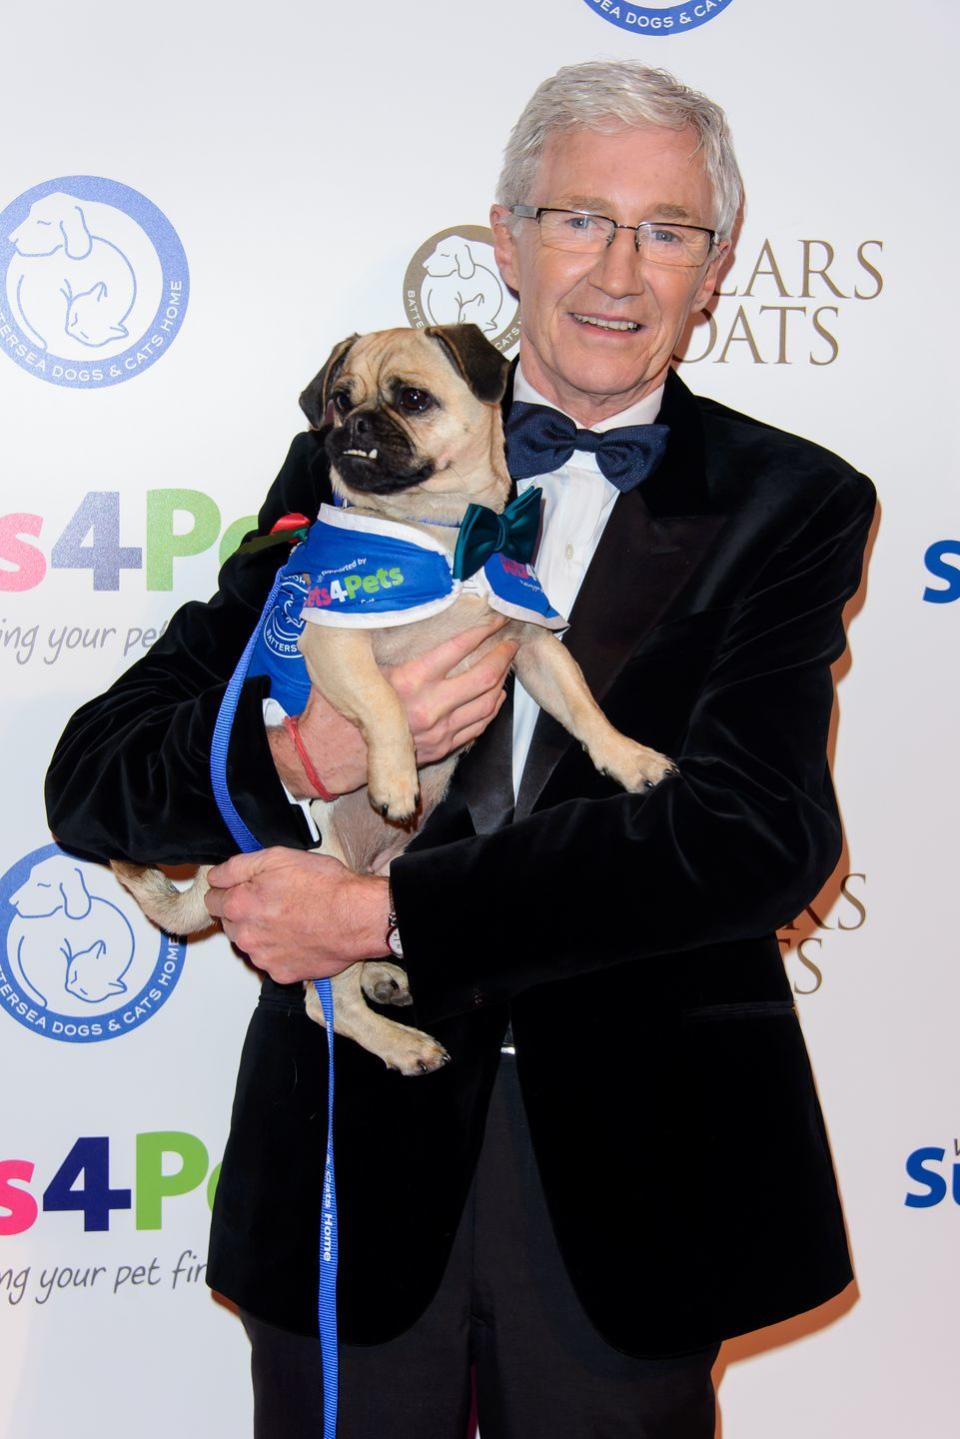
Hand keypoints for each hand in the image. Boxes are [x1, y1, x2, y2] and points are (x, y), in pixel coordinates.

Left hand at [204, 848, 389, 981]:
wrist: (358, 918)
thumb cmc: (325, 886)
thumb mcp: (278, 857)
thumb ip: (237, 866)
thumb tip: (215, 876)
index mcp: (239, 905)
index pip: (211, 899)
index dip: (228, 889)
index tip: (245, 887)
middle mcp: (246, 936)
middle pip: (230, 923)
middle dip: (245, 911)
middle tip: (274, 900)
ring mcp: (263, 958)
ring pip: (250, 943)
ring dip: (262, 932)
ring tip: (291, 918)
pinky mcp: (281, 974)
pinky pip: (271, 961)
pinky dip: (280, 950)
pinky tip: (299, 936)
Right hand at [269, 617, 516, 797]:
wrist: (336, 753)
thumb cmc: (345, 706)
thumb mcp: (365, 668)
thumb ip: (389, 646)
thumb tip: (411, 614)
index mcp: (409, 682)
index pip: (457, 650)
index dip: (481, 632)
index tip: (494, 620)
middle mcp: (428, 707)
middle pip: (482, 678)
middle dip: (502, 656)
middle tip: (510, 642)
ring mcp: (438, 731)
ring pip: (486, 704)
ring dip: (501, 682)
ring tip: (506, 666)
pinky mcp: (441, 748)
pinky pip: (478, 727)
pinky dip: (491, 709)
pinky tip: (495, 696)